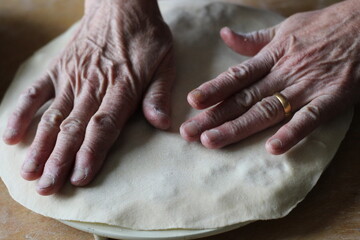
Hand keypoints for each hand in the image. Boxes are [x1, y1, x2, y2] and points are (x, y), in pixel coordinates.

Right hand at [3, 0, 174, 194]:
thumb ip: (160, 94)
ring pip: (52, 116)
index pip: (104, 126)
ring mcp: (72, 77)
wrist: (122, 4)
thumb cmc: (146, 36)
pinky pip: (36, 92)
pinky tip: (11, 136)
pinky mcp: (58, 68)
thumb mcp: (165, 62)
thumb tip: (162, 123)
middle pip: (73, 128)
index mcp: (122, 87)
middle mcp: (93, 86)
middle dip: (59, 160)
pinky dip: (22, 113)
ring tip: (29, 173)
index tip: (79, 177)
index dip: (91, 153)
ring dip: (40, 146)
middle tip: (47, 188)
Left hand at [180, 0, 359, 153]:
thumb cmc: (322, 27)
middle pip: (243, 98)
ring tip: (212, 141)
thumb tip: (225, 35)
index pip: (236, 76)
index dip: (213, 89)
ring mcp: (306, 87)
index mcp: (271, 57)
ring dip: (238, 127)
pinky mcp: (330, 98)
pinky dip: (291, 133)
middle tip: (188, 133)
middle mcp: (283, 73)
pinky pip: (308, 119)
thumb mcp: (284, 29)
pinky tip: (271, 148)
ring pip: (266, 110)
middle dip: (213, 116)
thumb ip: (253, 39)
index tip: (191, 102)